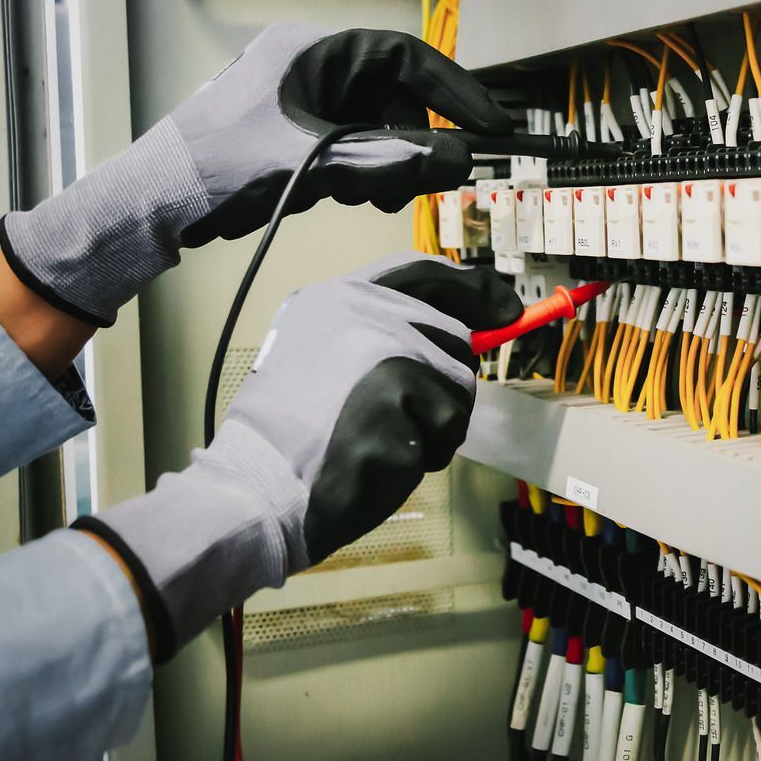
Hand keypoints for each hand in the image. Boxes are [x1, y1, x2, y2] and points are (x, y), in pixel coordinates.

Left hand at [0, 23, 508, 325]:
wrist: (152, 205)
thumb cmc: (212, 169)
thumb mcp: (314, 165)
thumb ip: (391, 161)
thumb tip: (457, 159)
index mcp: (310, 50)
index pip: (405, 57)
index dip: (455, 91)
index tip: (491, 123)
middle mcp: (308, 67)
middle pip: (394, 98)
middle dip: (411, 142)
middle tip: (421, 181)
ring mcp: (299, 101)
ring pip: (375, 127)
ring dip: (384, 165)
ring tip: (364, 196)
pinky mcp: (293, 133)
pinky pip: (351, 146)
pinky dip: (358, 174)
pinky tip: (335, 195)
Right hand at [74, 254, 520, 659]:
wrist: (256, 488)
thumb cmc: (289, 438)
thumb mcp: (318, 356)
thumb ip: (378, 336)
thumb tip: (464, 335)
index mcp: (336, 298)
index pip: (421, 273)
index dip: (470, 288)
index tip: (504, 307)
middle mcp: (365, 314)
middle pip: (455, 338)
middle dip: (444, 387)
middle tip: (402, 421)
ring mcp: (385, 354)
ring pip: (459, 388)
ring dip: (435, 427)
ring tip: (380, 440)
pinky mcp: (402, 399)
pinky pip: (448, 430)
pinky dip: (426, 455)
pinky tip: (380, 460)